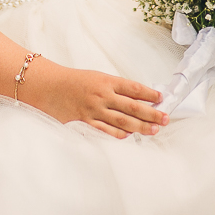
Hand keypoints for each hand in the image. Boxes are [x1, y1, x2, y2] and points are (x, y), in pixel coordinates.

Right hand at [24, 60, 167, 138]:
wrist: (49, 86)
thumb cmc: (74, 81)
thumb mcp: (96, 77)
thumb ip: (115, 87)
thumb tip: (137, 98)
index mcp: (105, 81)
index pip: (133, 88)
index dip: (149, 94)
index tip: (161, 98)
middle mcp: (102, 95)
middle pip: (132, 106)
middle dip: (151, 113)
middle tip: (165, 118)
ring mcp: (94, 110)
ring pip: (123, 121)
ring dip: (141, 126)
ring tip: (154, 130)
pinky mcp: (86, 121)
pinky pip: (106, 130)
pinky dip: (119, 134)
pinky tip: (130, 137)